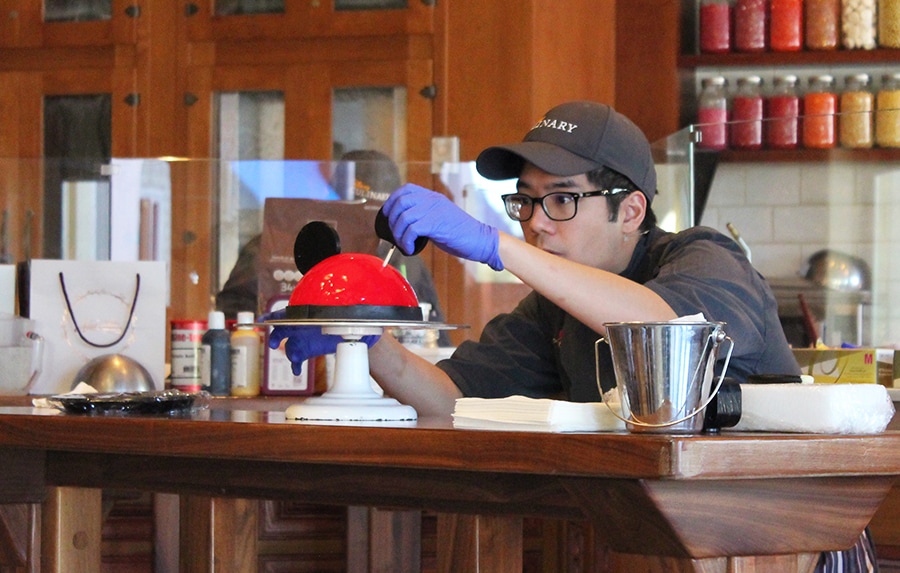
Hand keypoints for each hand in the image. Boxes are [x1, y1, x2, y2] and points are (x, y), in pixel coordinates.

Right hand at [265, 310, 379, 375]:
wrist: (349, 329)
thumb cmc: (345, 318)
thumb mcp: (348, 316)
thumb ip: (351, 319)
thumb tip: (365, 327)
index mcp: (305, 314)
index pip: (286, 313)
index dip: (273, 317)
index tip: (263, 320)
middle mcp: (301, 326)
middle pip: (282, 330)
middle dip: (275, 336)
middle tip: (273, 344)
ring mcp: (302, 338)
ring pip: (289, 346)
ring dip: (289, 353)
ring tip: (295, 360)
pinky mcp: (306, 350)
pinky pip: (296, 359)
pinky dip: (295, 365)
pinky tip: (296, 371)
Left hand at [383, 184, 502, 270]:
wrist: (480, 240)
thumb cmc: (460, 233)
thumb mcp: (439, 218)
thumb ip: (423, 216)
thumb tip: (403, 223)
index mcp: (432, 197)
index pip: (406, 190)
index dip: (392, 201)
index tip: (387, 215)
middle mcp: (432, 200)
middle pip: (400, 202)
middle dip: (392, 221)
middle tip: (395, 235)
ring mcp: (434, 210)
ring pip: (404, 217)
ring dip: (398, 234)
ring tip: (404, 244)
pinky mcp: (436, 224)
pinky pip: (411, 230)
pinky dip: (406, 242)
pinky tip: (410, 249)